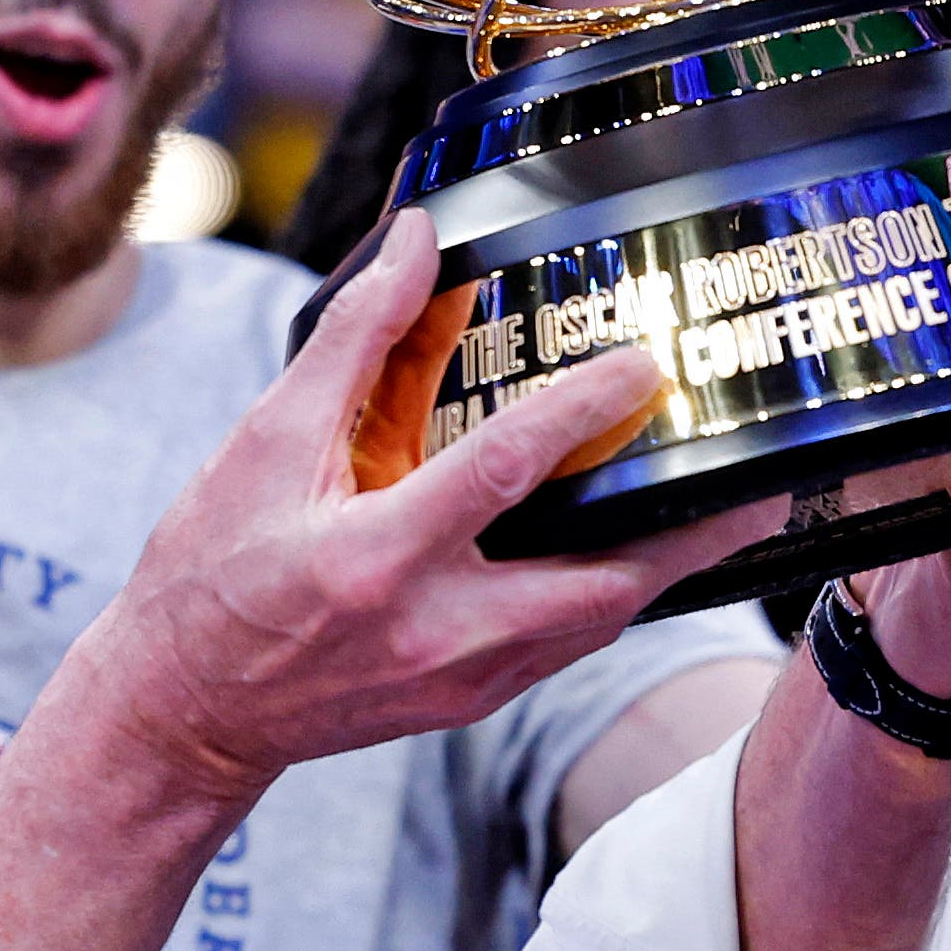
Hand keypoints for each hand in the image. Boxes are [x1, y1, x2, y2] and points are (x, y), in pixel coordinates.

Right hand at [81, 210, 731, 796]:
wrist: (182, 707)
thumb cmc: (210, 572)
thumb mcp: (265, 443)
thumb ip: (355, 341)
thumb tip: (420, 243)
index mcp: (374, 560)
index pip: (503, 473)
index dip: (582, 414)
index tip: (647, 366)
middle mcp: (432, 632)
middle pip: (602, 587)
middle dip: (691, 538)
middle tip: (767, 483)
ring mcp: (459, 681)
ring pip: (598, 623)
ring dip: (666, 566)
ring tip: (732, 508)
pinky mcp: (469, 704)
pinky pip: (567, 644)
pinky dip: (613, 593)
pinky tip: (645, 547)